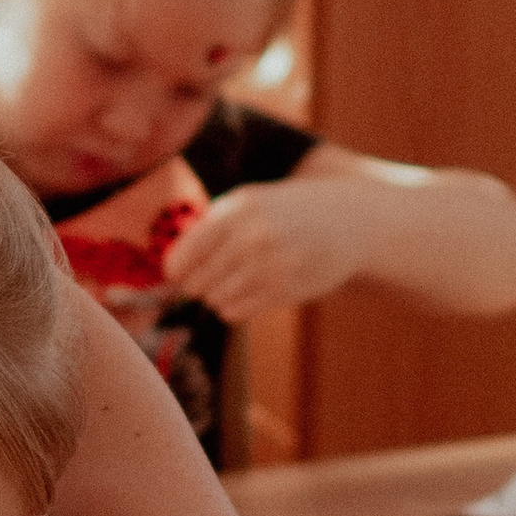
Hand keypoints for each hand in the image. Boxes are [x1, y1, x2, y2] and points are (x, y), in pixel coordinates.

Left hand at [157, 180, 368, 320]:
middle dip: (197, 284)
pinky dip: (234, 307)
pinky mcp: (286, 290)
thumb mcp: (247, 203)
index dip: (175, 270)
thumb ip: (208, 230)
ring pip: (215, 300)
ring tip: (236, 280)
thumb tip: (168, 271)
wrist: (347, 219)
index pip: (183, 256)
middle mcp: (252, 237)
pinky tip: (249, 291)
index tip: (177, 273)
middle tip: (213, 276)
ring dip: (218, 296)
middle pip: (196, 283)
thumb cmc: (285, 212)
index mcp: (236, 210)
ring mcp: (271, 265)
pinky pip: (236, 312)